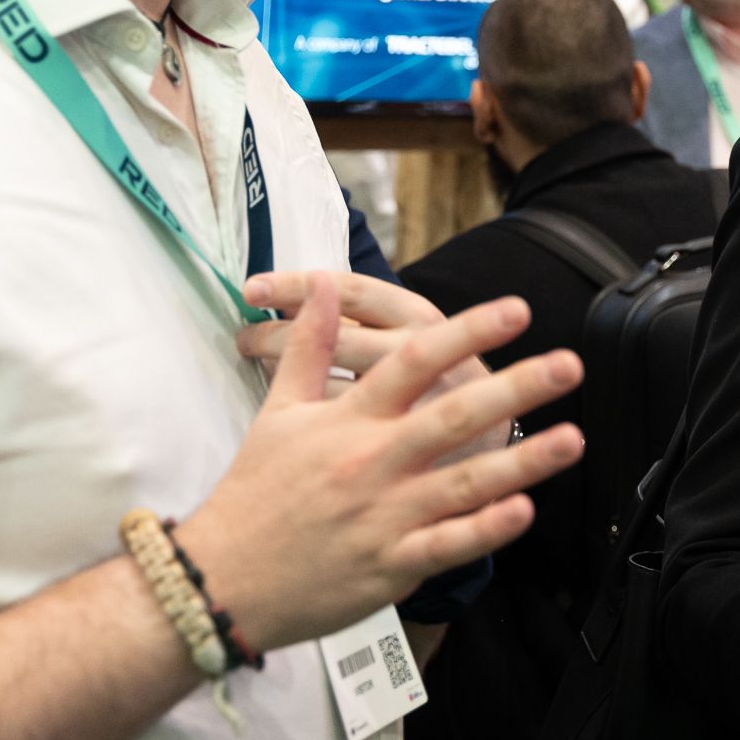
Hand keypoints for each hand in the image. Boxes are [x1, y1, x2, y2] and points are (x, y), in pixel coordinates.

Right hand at [171, 274, 582, 653]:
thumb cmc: (256, 492)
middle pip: (451, 415)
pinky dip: (486, 530)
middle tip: (569, 365)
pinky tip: (525, 511)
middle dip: (515, 388)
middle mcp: (372, 462)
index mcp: (348, 421)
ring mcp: (385, 516)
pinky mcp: (391, 566)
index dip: (467, 332)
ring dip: (522, 461)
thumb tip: (318, 286)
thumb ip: (308, 349)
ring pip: (464, 484)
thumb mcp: (279, 414)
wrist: (223, 577)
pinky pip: (448, 546)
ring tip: (572, 438)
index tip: (514, 311)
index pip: (413, 361)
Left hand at [239, 270, 501, 456]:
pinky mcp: (416, 455)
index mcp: (419, 318)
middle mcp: (423, 356)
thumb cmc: (441, 382)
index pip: (352, 291)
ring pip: (340, 391)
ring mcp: (423, 409)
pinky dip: (315, 429)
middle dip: (280, 336)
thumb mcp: (410, 337)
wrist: (497, 444)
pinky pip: (347, 437)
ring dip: (292, 382)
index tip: (251, 288)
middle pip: (340, 339)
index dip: (298, 286)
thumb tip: (305, 284)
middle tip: (242, 338)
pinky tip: (289, 430)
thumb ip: (363, 315)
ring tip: (259, 381)